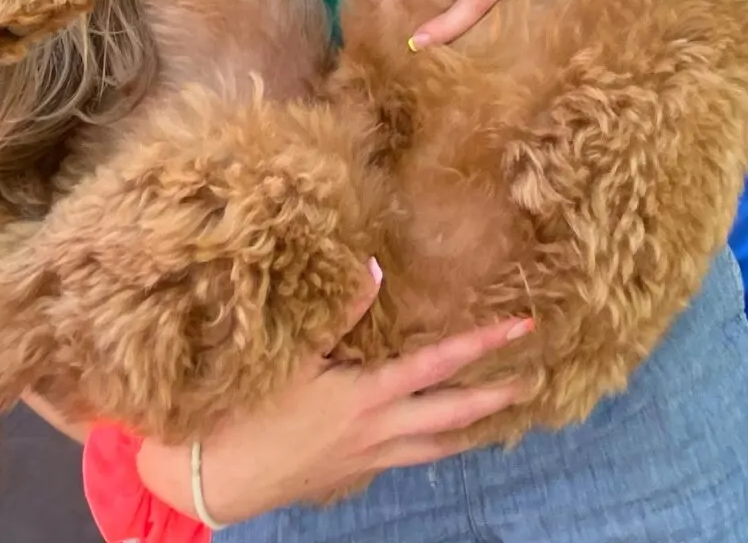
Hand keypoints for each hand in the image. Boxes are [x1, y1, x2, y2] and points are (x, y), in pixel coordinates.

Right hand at [138, 262, 533, 522]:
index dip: (483, 345)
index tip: (521, 327)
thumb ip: (337, 310)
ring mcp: (368, 459)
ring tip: (500, 414)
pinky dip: (433, 445)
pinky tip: (436, 436)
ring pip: (435, 446)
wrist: (214, 479)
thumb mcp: (291, 354)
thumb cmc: (250, 412)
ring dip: (470, 429)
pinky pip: (406, 458)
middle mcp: (379, 431)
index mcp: (368, 395)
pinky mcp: (352, 474)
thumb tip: (374, 267)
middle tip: (534, 381)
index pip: (439, 364)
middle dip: (495, 397)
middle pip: (453, 416)